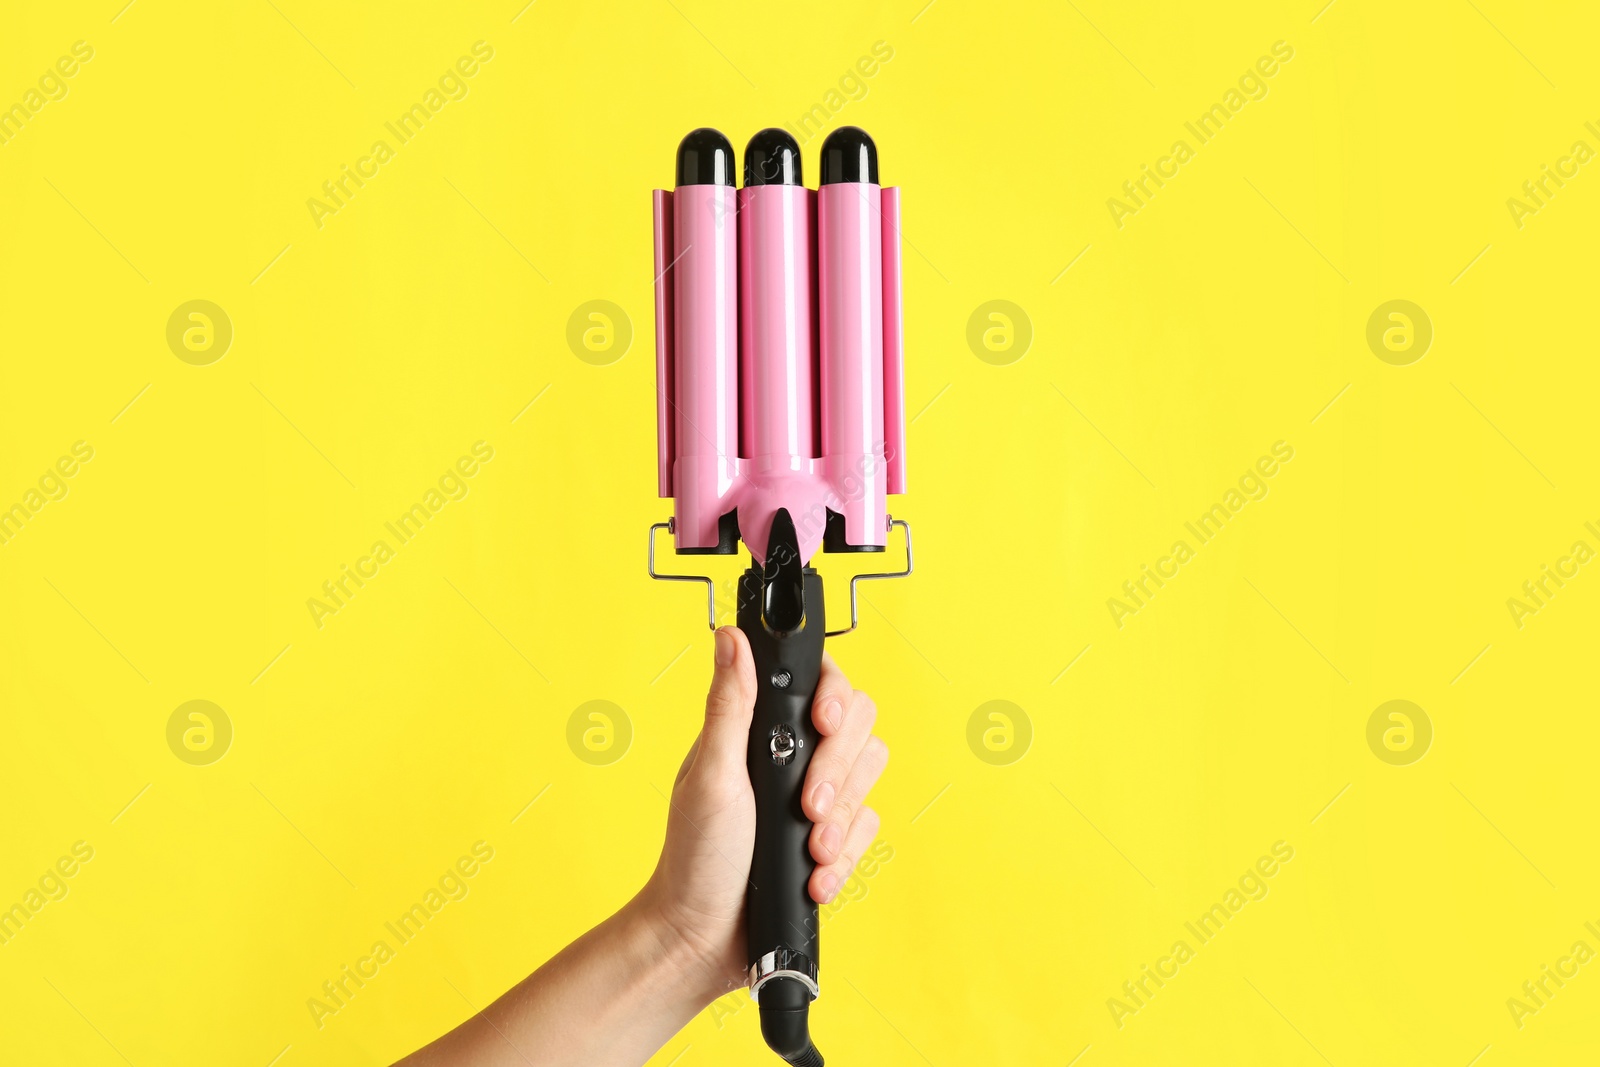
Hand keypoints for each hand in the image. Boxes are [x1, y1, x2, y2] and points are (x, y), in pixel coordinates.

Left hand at [641, 626, 888, 1000]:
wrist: (703, 938)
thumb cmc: (695, 856)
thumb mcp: (710, 775)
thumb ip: (728, 705)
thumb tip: (729, 636)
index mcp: (761, 730)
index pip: (820, 682)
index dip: (834, 696)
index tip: (822, 724)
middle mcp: (793, 755)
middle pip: (857, 726)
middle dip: (838, 770)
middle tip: (806, 806)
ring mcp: (816, 796)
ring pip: (870, 776)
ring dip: (843, 818)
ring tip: (810, 849)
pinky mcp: (833, 838)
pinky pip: (868, 828)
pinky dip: (844, 858)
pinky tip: (813, 878)